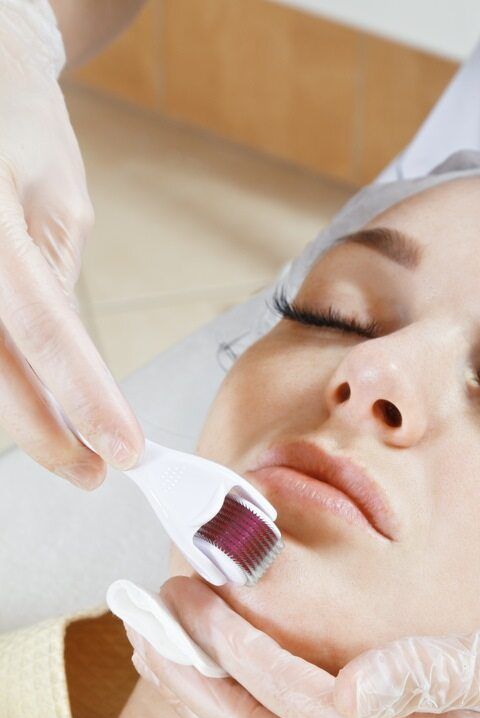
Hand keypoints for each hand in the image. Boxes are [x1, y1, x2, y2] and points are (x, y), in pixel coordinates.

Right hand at [0, 1, 142, 486]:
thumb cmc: (22, 136)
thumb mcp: (57, 207)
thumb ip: (55, 288)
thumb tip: (74, 379)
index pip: (44, 330)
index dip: (83, 399)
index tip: (122, 454)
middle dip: (46, 433)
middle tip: (92, 473)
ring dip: (22, 413)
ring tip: (69, 443)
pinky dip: (9, 381)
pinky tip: (35, 403)